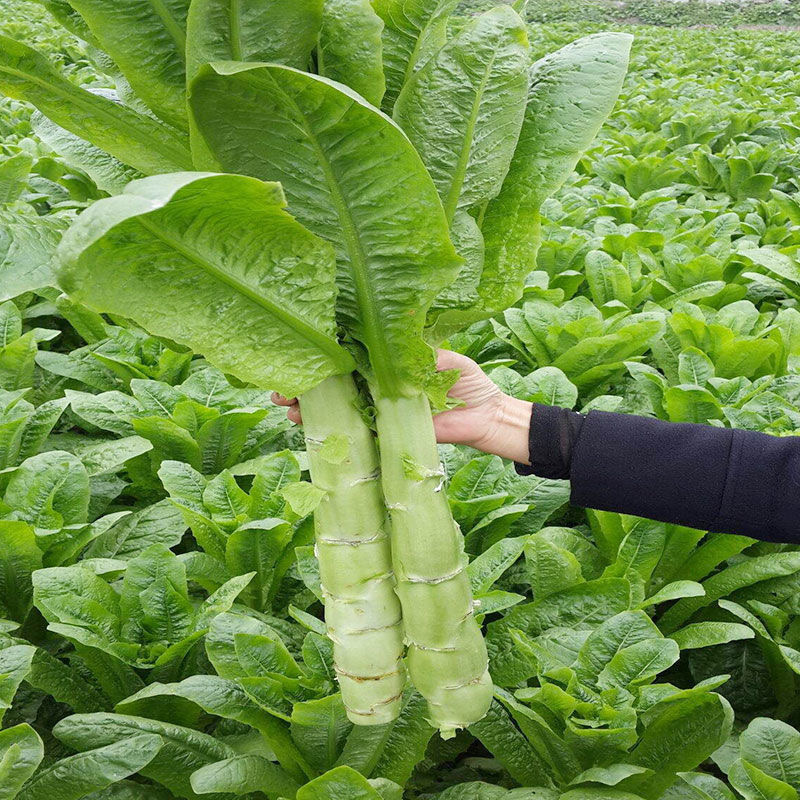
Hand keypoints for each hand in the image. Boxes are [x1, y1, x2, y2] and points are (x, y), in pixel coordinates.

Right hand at [272, 350, 531, 463]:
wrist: (487, 418)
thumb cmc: (469, 383)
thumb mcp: (444, 359)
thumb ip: (416, 353)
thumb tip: (388, 345)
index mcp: (389, 365)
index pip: (350, 358)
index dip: (324, 358)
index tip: (299, 356)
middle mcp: (379, 387)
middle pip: (336, 383)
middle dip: (306, 384)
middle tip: (280, 387)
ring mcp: (380, 410)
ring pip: (338, 407)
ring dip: (310, 406)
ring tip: (287, 404)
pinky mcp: (388, 432)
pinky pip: (356, 431)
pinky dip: (333, 429)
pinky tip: (309, 424)